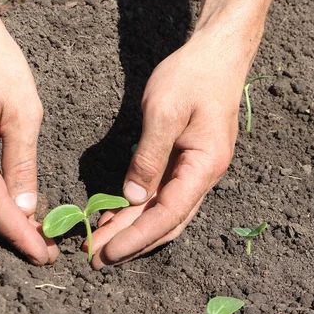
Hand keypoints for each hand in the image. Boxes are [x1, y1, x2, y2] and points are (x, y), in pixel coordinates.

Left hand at [85, 21, 261, 268]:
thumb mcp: (165, 113)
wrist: (218, 54)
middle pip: (166, 221)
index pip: (168, 214)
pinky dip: (139, 208)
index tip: (107, 253)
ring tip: (101, 245)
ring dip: (133, 229)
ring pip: (164, 211)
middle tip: (95, 259)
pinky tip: (117, 217)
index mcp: (204, 166)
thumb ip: (149, 158)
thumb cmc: (193, 76)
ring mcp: (197, 169)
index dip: (136, 236)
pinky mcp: (187, 161)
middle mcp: (204, 174)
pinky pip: (163, 193)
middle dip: (131, 242)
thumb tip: (132, 198)